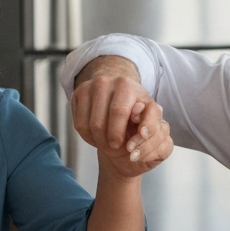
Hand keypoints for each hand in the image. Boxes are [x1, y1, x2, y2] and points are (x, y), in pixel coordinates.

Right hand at [71, 55, 167, 170]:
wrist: (117, 92)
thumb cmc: (135, 108)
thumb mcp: (150, 115)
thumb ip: (151, 123)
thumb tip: (143, 133)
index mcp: (126, 85)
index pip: (119, 112)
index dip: (117, 133)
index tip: (125, 148)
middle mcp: (105, 82)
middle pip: (100, 123)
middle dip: (107, 141)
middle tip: (115, 147)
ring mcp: (89, 87)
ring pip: (88, 126)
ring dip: (98, 140)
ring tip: (108, 141)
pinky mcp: (77, 94)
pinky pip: (78, 124)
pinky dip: (88, 136)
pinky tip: (98, 134)